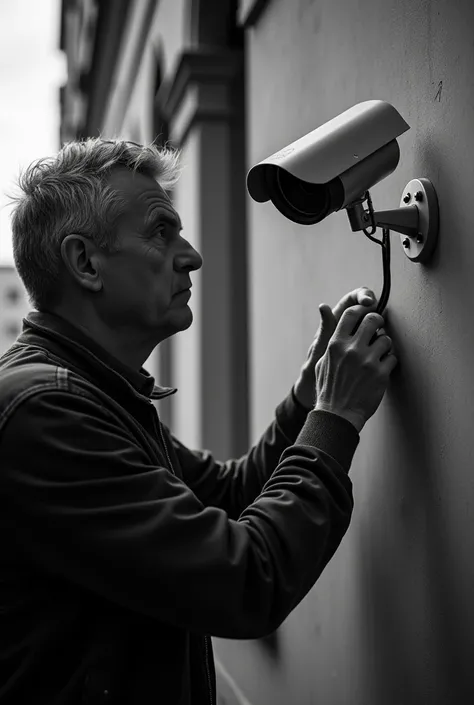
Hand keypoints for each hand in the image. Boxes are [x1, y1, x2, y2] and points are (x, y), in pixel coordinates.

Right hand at [293, 287, 377, 409]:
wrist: (338, 415)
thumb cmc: (328, 389)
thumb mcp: (322, 362)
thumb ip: (329, 339)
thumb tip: (325, 311)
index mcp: (335, 344)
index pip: (351, 313)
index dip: (361, 310)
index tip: (365, 314)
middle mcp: (352, 349)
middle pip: (373, 319)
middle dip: (378, 323)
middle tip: (378, 330)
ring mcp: (368, 361)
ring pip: (386, 339)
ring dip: (384, 346)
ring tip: (378, 355)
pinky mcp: (381, 374)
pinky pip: (393, 358)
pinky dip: (389, 363)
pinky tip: (382, 369)